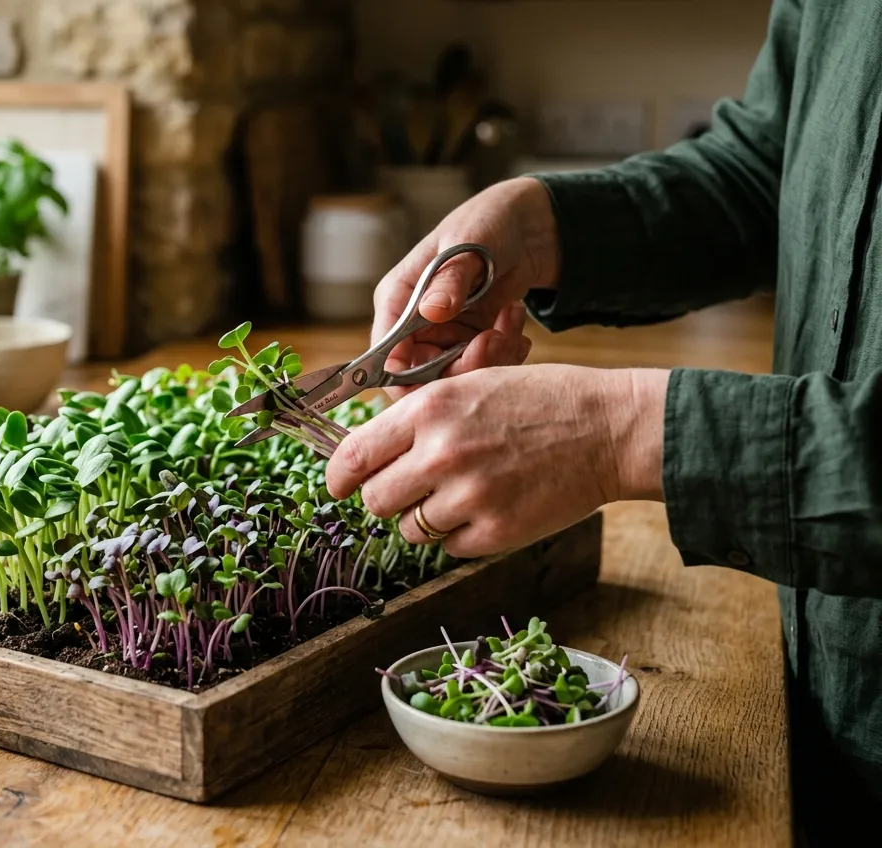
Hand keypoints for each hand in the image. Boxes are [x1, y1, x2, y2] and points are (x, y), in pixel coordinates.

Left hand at [326, 365, 668, 558]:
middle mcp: (441, 454)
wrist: (608, 428)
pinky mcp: (496, 533)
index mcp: (429, 410)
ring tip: (460, 494)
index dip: (338, 477)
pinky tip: (489, 507)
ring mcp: (469, 497)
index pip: (353, 457)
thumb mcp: (469, 386)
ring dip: (424, 518)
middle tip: (411, 488)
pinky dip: (461, 534)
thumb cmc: (540, 401)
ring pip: (409, 529)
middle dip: (387, 498)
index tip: (337, 486)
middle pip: (375, 501)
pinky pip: (449, 548)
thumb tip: (367, 454)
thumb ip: (416, 419)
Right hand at [372, 177, 561, 398]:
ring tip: (511, 320)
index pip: (384, 354)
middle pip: (421, 376)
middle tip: (495, 339)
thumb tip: (430, 312)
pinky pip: (481, 368)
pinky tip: (515, 326)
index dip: (406, 375)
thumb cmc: (486, 222)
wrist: (526, 227)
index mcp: (397, 298)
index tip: (446, 371)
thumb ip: (449, 280)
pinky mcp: (469, 341)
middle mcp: (414, 324)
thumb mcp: (467, 245)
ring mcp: (443, 335)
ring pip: (456, 376)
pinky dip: (505, 354)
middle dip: (462, 367)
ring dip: (491, 357)